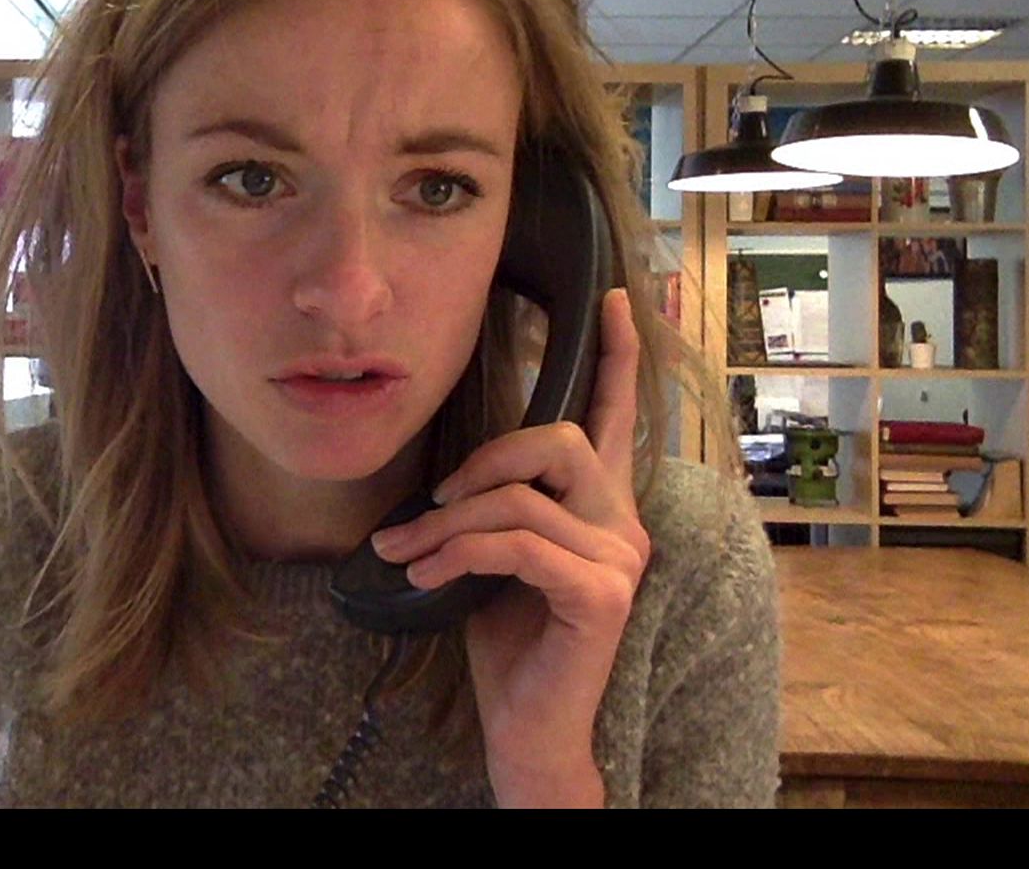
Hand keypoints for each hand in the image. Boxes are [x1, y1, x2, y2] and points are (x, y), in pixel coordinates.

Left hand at [368, 287, 648, 806]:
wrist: (526, 730)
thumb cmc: (506, 643)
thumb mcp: (490, 559)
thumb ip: (488, 508)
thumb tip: (442, 480)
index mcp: (599, 506)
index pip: (617, 417)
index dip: (617, 356)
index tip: (619, 297)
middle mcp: (623, 522)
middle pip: (558, 440)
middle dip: (481, 463)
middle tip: (430, 507)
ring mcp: (620, 558)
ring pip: (521, 498)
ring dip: (447, 523)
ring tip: (404, 553)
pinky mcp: (602, 594)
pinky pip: (517, 545)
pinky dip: (458, 554)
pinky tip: (423, 576)